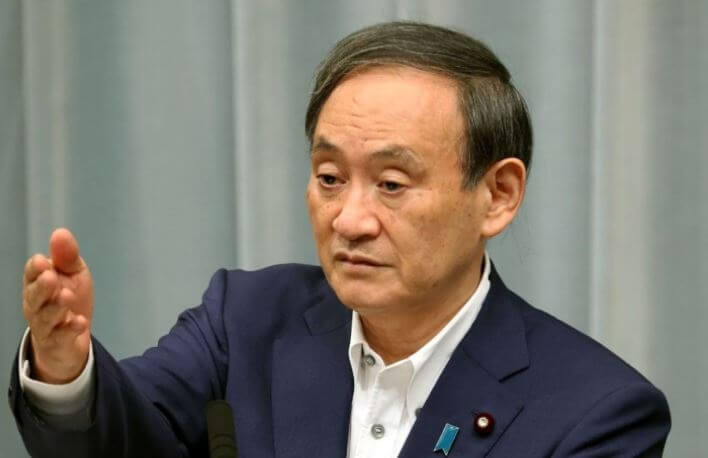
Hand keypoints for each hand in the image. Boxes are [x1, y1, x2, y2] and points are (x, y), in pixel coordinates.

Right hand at [22, 228, 93, 383]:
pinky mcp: (57, 342)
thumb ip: (67, 257)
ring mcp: (45, 325)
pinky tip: (80, 322)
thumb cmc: (68, 301)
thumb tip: (60, 232)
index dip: (35, 269)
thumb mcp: (73, 275)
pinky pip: (61, 336)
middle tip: (51, 277)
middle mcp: (37, 305)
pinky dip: (70, 329)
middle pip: (34, 296)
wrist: (69, 340)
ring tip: (66, 296)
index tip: (43, 261)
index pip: (32, 275)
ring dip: (56, 306)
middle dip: (42, 286)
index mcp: (39, 284)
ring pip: (45, 317)